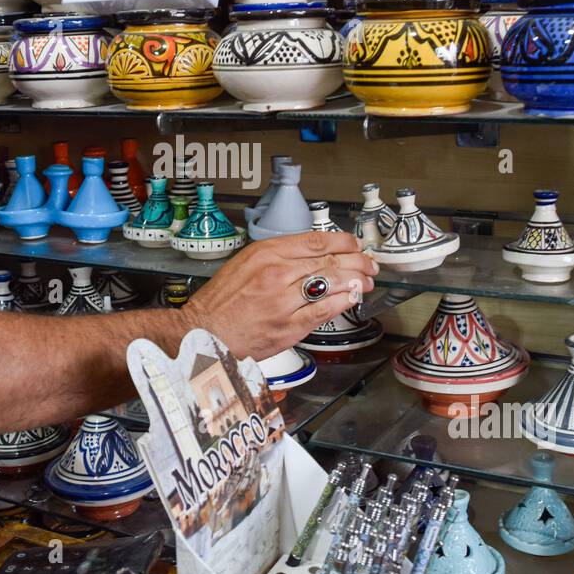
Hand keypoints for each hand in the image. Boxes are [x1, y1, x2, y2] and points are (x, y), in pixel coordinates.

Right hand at [185, 230, 376, 360]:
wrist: (204, 333)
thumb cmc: (221, 302)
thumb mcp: (244, 263)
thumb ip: (276, 257)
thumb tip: (310, 254)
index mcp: (265, 253)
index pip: (316, 241)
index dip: (343, 242)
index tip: (354, 244)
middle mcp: (276, 273)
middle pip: (329, 261)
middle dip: (357, 262)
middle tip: (369, 264)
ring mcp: (284, 301)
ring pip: (332, 284)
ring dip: (356, 281)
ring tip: (367, 281)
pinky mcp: (289, 326)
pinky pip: (324, 311)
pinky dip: (343, 303)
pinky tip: (353, 298)